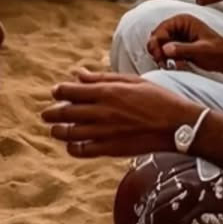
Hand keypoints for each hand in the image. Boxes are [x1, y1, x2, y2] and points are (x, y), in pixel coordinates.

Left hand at [42, 67, 198, 157]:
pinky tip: (71, 145)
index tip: (55, 91)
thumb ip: (101, 78)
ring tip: (55, 129)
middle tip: (46, 114)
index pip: (71, 91)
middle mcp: (102, 112)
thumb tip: (78, 73)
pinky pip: (85, 151)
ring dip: (59, 131)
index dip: (59, 91)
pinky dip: (73, 149)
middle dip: (53, 113)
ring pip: (72, 133)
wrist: (176, 124)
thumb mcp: (129, 80)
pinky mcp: (112, 149)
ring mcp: (105, 132)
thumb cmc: (156, 98)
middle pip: (67, 113)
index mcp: (106, 92)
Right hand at [147, 13, 222, 90]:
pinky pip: (166, 53)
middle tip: (160, 61)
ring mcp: (178, 37)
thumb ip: (182, 49)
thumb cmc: (219, 52)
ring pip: (160, 45)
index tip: (158, 54)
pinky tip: (171, 66)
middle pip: (158, 36)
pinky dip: (166, 60)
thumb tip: (165, 49)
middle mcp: (179, 27)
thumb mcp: (201, 51)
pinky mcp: (179, 47)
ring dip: (160, 56)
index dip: (157, 41)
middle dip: (157, 49)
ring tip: (166, 65)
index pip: (162, 28)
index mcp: (184, 21)